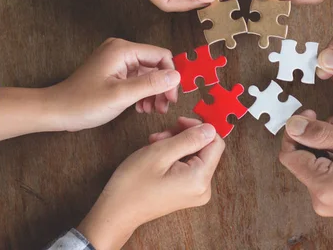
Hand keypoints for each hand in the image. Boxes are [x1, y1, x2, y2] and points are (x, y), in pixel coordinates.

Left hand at [0, 38, 179, 140]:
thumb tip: (177, 76)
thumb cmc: (83, 103)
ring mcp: (117, 61)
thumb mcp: (121, 95)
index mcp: (123, 50)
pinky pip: (137, 79)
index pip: (161, 56)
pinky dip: (143, 93)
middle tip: (163, 107)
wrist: (56, 111)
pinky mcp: (114, 72)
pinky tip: (141, 108)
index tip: (171, 98)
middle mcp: (121, 51)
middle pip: (155, 65)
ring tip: (153, 110)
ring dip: (154, 92)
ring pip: (148, 74)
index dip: (171, 76)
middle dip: (162, 86)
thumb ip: (151, 84)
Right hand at [77, 118, 224, 248]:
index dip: (199, 127)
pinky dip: (174, 155)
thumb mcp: (160, 153)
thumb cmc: (133, 184)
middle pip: (205, 148)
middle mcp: (203, 188)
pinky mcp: (187, 192)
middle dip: (183, 136)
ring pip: (195, 155)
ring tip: (155, 143)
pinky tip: (158, 154)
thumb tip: (210, 128)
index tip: (179, 121)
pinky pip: (188, 165)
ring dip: (176, 144)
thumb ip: (189, 139)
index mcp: (200, 178)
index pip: (215, 142)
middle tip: (161, 134)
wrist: (117, 212)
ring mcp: (195, 192)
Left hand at [279, 111, 332, 249]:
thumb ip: (323, 134)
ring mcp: (328, 202)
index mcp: (322, 186)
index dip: (297, 130)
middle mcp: (320, 198)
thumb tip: (293, 125)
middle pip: (305, 156)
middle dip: (322, 133)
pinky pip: (328, 172)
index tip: (313, 114)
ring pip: (317, 161)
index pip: (289, 154)